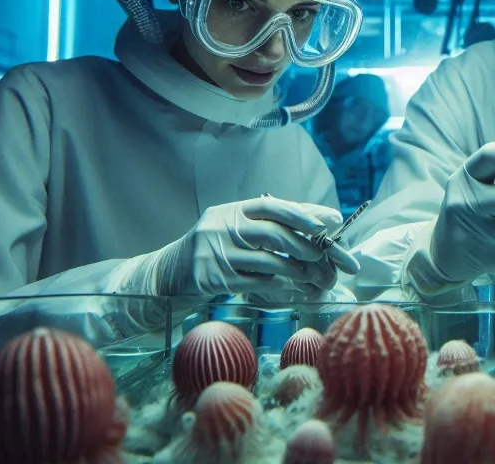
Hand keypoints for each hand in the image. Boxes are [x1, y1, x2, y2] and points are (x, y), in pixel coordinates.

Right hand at [114, 196, 350, 297]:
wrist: (167, 274)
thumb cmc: (215, 250)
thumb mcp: (236, 229)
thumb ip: (272, 224)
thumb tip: (321, 220)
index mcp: (231, 210)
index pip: (270, 206)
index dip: (300, 214)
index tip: (326, 224)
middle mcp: (221, 227)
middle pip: (273, 234)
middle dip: (305, 247)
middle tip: (326, 258)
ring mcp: (214, 253)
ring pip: (267, 261)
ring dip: (297, 270)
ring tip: (315, 277)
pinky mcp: (211, 278)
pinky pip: (254, 282)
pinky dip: (279, 286)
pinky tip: (294, 289)